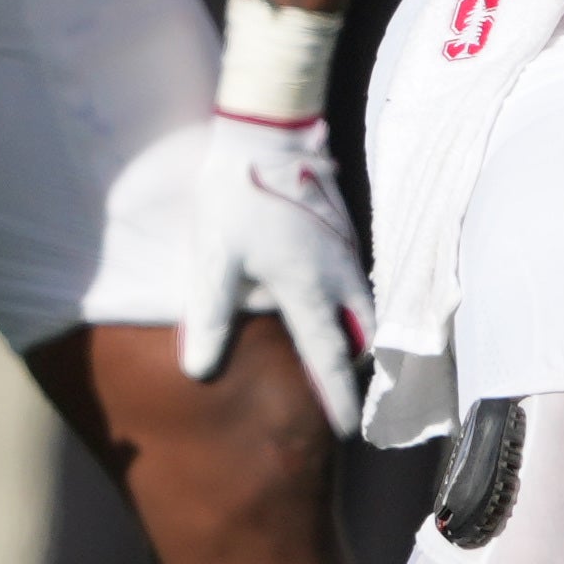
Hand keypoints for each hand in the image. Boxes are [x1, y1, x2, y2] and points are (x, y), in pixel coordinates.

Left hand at [181, 111, 370, 433]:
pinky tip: (332, 306)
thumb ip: (208, 316)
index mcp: (307, 289)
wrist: (270, 133)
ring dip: (357, 337)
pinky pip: (361, 285)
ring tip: (339, 357)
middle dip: (354, 369)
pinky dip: (354, 308)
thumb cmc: (236, 196)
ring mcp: (349, 253)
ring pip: (366, 311)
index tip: (348, 431)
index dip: (336, 397)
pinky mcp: (347, 234)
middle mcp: (339, 277)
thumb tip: (198, 371)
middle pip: (361, 339)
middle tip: (342, 393)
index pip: (328, 357)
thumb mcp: (214, 258)